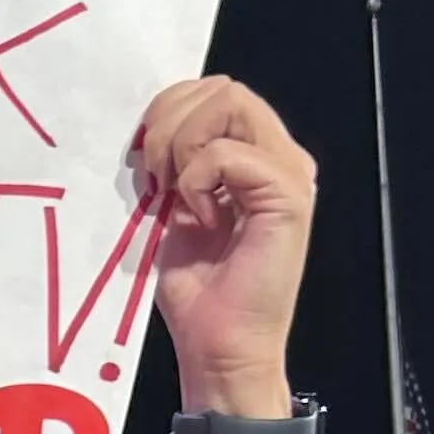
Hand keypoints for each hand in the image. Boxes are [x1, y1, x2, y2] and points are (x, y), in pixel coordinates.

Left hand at [135, 77, 313, 415]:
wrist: (220, 345)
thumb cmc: (198, 290)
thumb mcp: (175, 210)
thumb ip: (176, 165)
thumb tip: (152, 132)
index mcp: (255, 156)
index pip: (214, 91)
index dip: (169, 112)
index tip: (145, 162)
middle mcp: (279, 156)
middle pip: (223, 87)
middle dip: (171, 121)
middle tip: (156, 176)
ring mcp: (288, 173)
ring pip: (230, 103)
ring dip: (184, 143)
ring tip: (177, 193)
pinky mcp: (287, 196)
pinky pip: (229, 154)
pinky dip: (198, 180)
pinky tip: (201, 217)